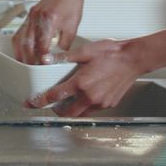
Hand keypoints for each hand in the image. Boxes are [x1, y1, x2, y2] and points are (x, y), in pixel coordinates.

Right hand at [12, 0, 87, 63]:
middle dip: (29, 59)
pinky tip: (22, 51)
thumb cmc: (72, 3)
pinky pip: (20, 32)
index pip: (42, 45)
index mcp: (50, 19)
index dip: (42, 58)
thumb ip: (64, 43)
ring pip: (20, 38)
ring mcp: (31, 15)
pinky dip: (19, 43)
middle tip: (32, 69)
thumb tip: (57, 57)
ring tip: (24, 63)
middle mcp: (37, 17)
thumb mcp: (73, 26)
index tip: (43, 66)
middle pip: (27, 43)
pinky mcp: (29, 15)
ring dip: (20, 52)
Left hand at [24, 38, 146, 116]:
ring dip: (71, 110)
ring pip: (80, 113)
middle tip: (50, 105)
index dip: (40, 101)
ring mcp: (100, 102)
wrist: (134, 59)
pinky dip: (84, 106)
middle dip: (55, 111)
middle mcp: (90, 96)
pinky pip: (92, 109)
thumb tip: (46, 59)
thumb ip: (64, 58)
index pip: (55, 96)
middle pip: (66, 113)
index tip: (31, 103)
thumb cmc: (112, 53)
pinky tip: (84, 96)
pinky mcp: (109, 104)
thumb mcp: (85, 51)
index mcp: (81, 83)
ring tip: (67, 100)